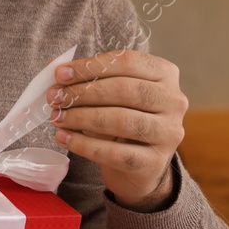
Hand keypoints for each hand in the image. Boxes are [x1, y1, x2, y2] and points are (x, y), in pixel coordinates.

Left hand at [48, 50, 186, 210]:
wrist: (137, 166)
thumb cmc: (121, 119)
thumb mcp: (108, 95)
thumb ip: (87, 78)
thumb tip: (55, 68)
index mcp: (165, 73)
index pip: (127, 62)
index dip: (90, 66)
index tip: (60, 74)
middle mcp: (174, 101)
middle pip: (124, 90)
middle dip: (83, 92)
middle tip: (54, 98)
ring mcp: (168, 133)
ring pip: (121, 120)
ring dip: (81, 117)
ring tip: (56, 118)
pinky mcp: (154, 162)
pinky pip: (114, 152)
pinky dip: (84, 145)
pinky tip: (64, 138)